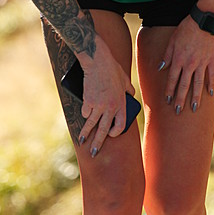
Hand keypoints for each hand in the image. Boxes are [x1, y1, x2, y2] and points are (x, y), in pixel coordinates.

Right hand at [77, 36, 134, 155]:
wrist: (98, 61)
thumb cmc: (112, 68)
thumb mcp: (124, 78)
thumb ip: (128, 88)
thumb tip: (131, 93)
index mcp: (122, 103)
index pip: (120, 125)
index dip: (115, 132)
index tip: (110, 134)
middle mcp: (111, 107)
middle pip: (104, 130)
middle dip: (98, 143)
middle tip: (95, 153)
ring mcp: (98, 105)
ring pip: (92, 125)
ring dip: (86, 135)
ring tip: (82, 142)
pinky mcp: (87, 101)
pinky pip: (85, 112)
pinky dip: (84, 113)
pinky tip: (84, 112)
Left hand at [160, 15, 213, 112]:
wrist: (204, 20)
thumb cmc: (186, 29)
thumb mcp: (172, 40)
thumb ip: (167, 56)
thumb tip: (160, 68)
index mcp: (178, 59)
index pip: (172, 79)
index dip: (170, 91)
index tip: (168, 101)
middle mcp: (190, 64)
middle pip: (184, 85)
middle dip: (180, 99)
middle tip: (178, 111)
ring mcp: (202, 63)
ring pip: (198, 83)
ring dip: (195, 97)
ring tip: (194, 108)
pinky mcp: (212, 60)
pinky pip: (211, 75)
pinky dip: (211, 85)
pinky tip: (210, 94)